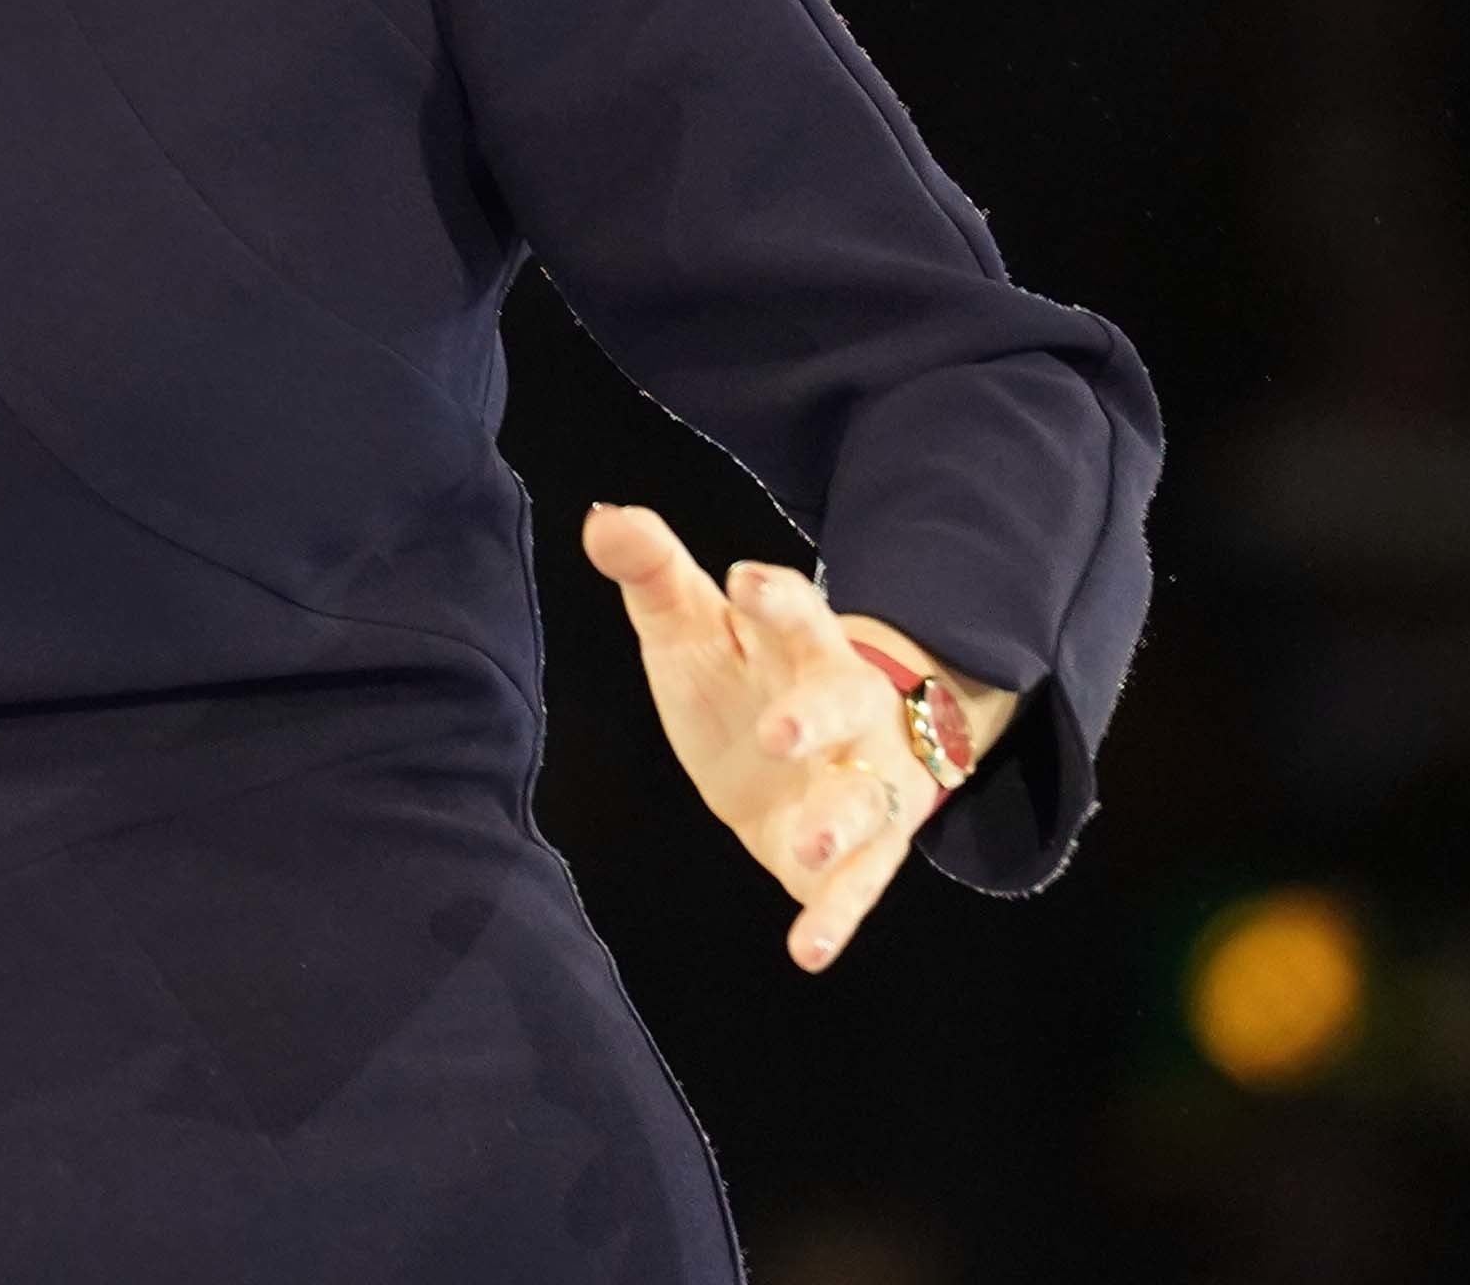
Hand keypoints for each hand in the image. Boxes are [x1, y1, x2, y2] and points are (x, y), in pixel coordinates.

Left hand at [579, 501, 938, 973]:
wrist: (811, 747)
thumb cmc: (744, 676)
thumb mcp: (691, 624)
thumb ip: (654, 573)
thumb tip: (603, 519)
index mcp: (802, 642)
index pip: (796, 610)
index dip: (774, 596)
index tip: (742, 582)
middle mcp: (846, 710)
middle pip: (843, 702)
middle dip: (817, 715)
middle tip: (780, 733)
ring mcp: (860, 782)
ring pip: (866, 800)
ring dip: (840, 823)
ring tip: (806, 843)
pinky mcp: (861, 853)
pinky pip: (859, 884)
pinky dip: (835, 915)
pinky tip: (808, 950)